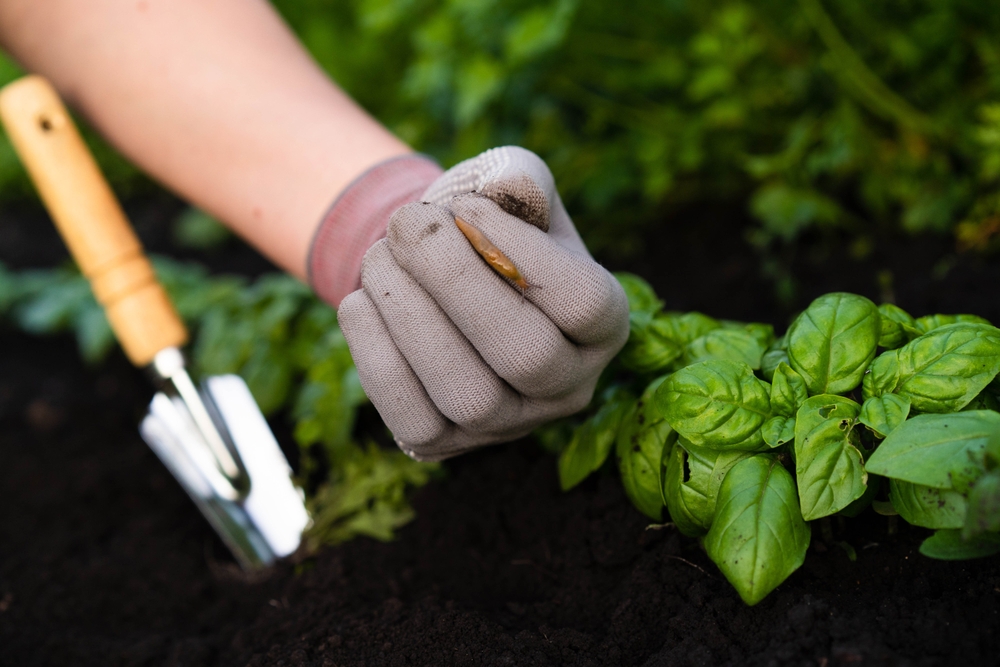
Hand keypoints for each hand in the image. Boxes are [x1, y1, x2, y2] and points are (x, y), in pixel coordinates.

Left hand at [337, 147, 628, 460]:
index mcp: (603, 324)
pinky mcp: (445, 445)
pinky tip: (362, 301)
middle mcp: (568, 386)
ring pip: (468, 394)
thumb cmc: (482, 225)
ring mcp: (507, 425)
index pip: (584, 303)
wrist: (434, 271)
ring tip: (379, 255)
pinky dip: (376, 355)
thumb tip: (506, 190)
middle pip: (526, 356)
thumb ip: (519, 179)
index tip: (467, 205)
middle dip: (454, 280)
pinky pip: (412, 420)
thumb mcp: (510, 189)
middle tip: (406, 222)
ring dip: (409, 314)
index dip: (521, 251)